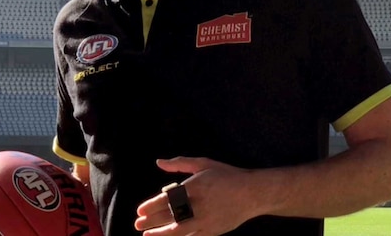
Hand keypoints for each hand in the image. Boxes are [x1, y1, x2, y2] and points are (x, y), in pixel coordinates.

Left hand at [134, 157, 259, 235]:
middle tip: (137, 225)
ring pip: (179, 231)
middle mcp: (200, 204)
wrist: (253, 194)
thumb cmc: (227, 176)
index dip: (152, 206)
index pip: (168, 198)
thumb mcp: (204, 164)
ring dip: (162, 234)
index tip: (140, 211)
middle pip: (170, 215)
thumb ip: (180, 163)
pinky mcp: (213, 231)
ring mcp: (207, 220)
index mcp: (196, 186)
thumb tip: (159, 162)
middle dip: (152, 221)